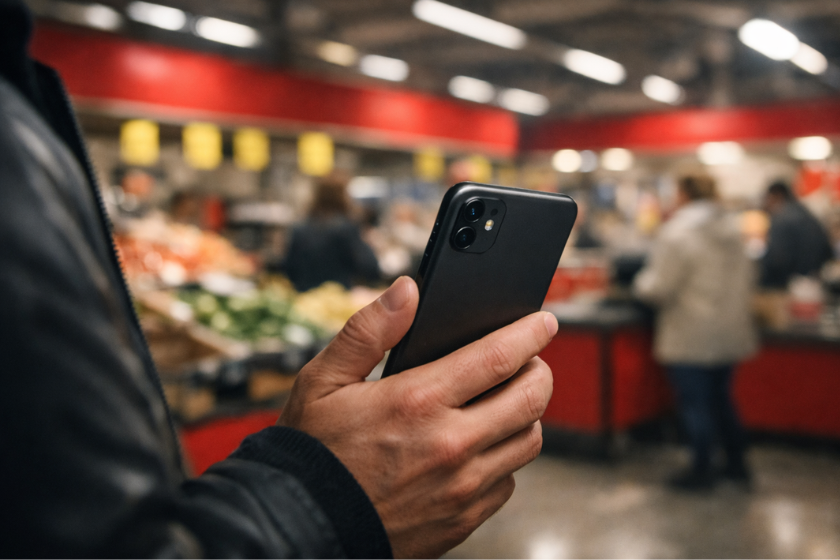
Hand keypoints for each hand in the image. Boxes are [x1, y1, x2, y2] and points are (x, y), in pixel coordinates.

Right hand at [279, 276, 556, 557]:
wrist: (303, 527)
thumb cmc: (312, 453)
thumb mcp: (322, 380)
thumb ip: (368, 330)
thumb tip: (407, 291)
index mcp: (417, 401)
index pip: (498, 357)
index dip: (530, 333)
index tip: (542, 323)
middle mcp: (448, 445)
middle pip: (530, 398)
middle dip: (540, 370)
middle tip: (532, 360)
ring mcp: (460, 487)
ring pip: (528, 441)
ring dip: (526, 415)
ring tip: (506, 402)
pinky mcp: (462, 519)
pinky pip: (507, 481)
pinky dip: (504, 459)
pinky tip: (480, 448)